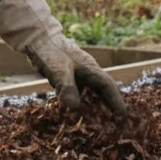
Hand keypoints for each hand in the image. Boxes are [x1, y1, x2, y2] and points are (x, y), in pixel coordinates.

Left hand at [0, 0, 126, 116]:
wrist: (37, 39)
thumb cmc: (49, 52)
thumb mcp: (58, 70)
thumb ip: (66, 87)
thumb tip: (75, 108)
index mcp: (90, 69)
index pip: (108, 87)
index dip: (116, 101)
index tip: (124, 115)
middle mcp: (88, 71)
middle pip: (104, 89)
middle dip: (111, 104)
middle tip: (117, 120)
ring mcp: (79, 73)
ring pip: (93, 90)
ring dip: (99, 103)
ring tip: (102, 119)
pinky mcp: (70, 75)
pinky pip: (82, 90)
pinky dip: (84, 100)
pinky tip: (80, 110)